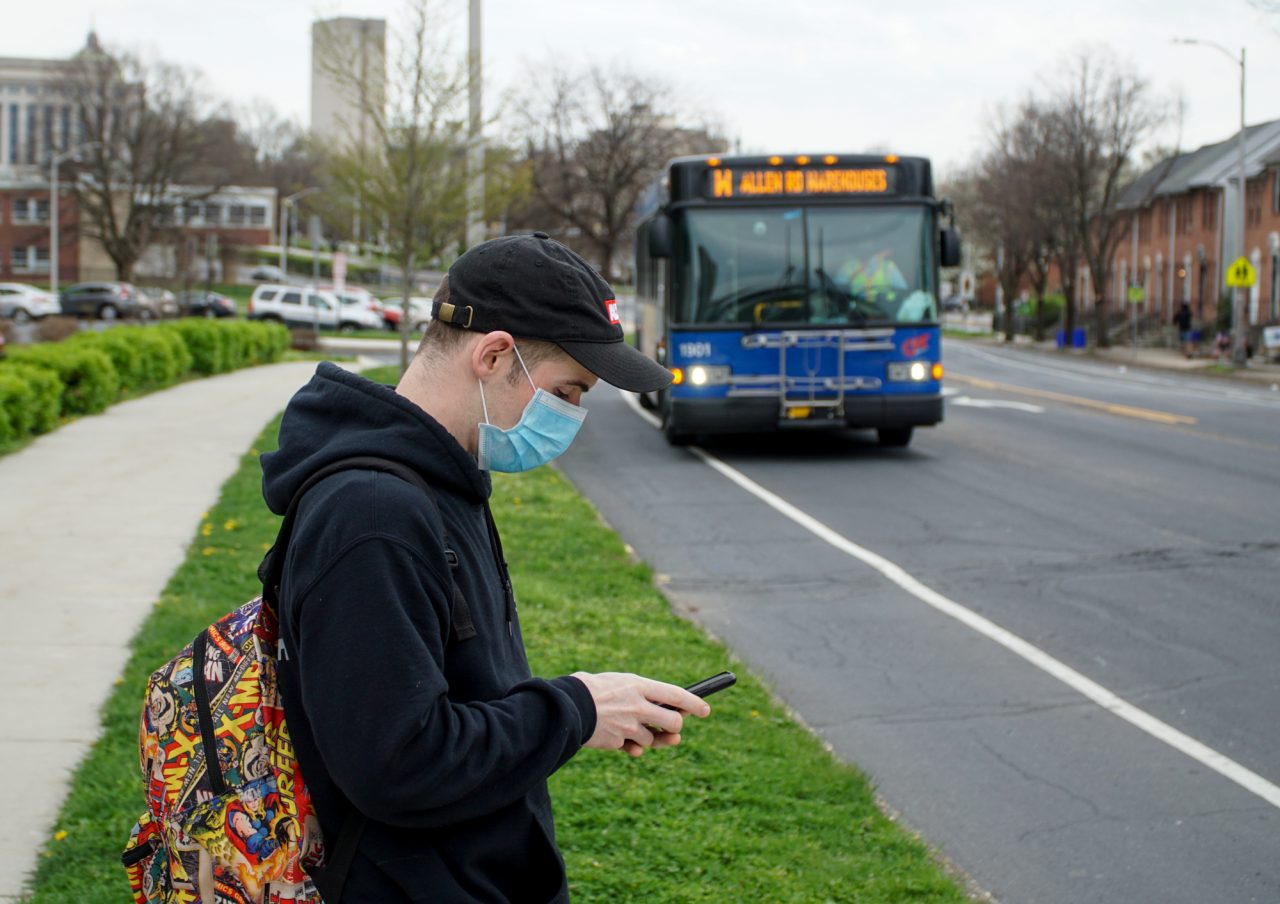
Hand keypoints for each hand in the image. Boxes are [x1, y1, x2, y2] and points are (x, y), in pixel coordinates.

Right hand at [573, 672, 710, 756]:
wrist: (566, 705)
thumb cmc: (592, 689)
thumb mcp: (620, 683)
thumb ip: (641, 696)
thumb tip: (668, 712)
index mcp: (639, 685)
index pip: (676, 695)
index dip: (694, 703)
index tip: (706, 710)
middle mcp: (638, 705)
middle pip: (673, 723)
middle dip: (674, 728)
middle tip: (670, 728)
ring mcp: (629, 725)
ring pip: (652, 738)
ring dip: (645, 737)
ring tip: (630, 728)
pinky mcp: (618, 741)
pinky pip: (634, 748)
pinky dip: (632, 747)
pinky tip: (623, 741)